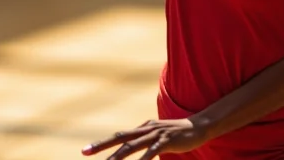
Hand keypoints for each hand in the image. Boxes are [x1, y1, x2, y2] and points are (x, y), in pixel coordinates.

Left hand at [81, 118, 207, 158]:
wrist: (199, 127)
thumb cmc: (177, 134)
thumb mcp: (158, 136)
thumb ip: (145, 140)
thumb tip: (132, 146)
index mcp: (143, 128)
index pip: (119, 136)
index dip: (102, 143)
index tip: (86, 150)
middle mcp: (146, 128)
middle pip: (121, 138)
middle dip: (102, 145)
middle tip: (85, 151)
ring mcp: (156, 134)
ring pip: (132, 145)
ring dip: (118, 156)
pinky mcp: (166, 141)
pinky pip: (151, 152)